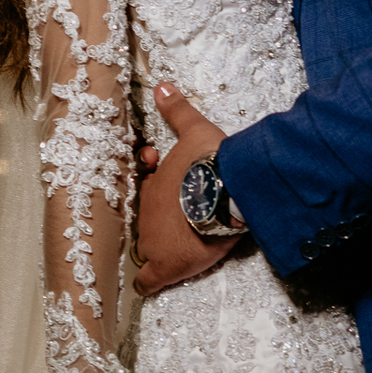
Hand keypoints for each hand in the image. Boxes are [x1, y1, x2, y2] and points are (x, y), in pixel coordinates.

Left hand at [133, 84, 240, 297]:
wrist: (225, 190)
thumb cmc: (209, 162)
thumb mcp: (193, 130)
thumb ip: (177, 111)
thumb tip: (162, 86)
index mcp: (152, 187)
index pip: (146, 194)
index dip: (155, 190)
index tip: (165, 184)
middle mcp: (147, 215)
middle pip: (146, 223)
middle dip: (157, 222)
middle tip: (178, 217)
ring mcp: (155, 242)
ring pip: (147, 250)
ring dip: (157, 248)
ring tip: (174, 246)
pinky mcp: (169, 265)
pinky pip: (148, 280)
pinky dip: (148, 282)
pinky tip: (147, 285)